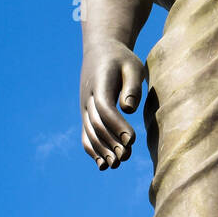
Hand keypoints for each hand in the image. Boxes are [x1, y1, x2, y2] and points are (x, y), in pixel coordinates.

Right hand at [80, 39, 143, 169]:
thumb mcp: (133, 65)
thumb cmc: (122, 59)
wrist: (101, 51)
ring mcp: (84, 106)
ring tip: (117, 164)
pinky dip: (92, 150)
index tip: (132, 139)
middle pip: (96, 124)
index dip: (117, 125)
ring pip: (89, 132)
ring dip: (102, 150)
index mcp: (100, 83)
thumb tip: (129, 109)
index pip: (104, 108)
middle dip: (111, 142)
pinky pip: (85, 134)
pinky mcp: (86, 113)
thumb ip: (132, 86)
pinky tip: (103, 164)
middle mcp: (88, 97)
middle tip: (127, 156)